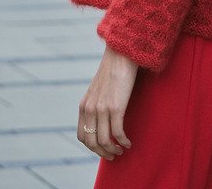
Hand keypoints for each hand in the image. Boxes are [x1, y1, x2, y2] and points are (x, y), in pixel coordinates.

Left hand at [77, 44, 138, 160]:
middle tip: (113, 156)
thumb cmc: (112, 70)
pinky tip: (129, 142)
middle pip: (91, 142)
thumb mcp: (97, 88)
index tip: (102, 149)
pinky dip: (123, 142)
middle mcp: (90, 108)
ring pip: (104, 141)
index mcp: (84, 105)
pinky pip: (117, 133)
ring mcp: (102, 108)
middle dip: (102, 153)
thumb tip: (101, 119)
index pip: (82, 136)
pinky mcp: (116, 107)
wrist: (121, 54)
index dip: (92, 147)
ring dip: (113, 150)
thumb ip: (96, 103)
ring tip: (121, 150)